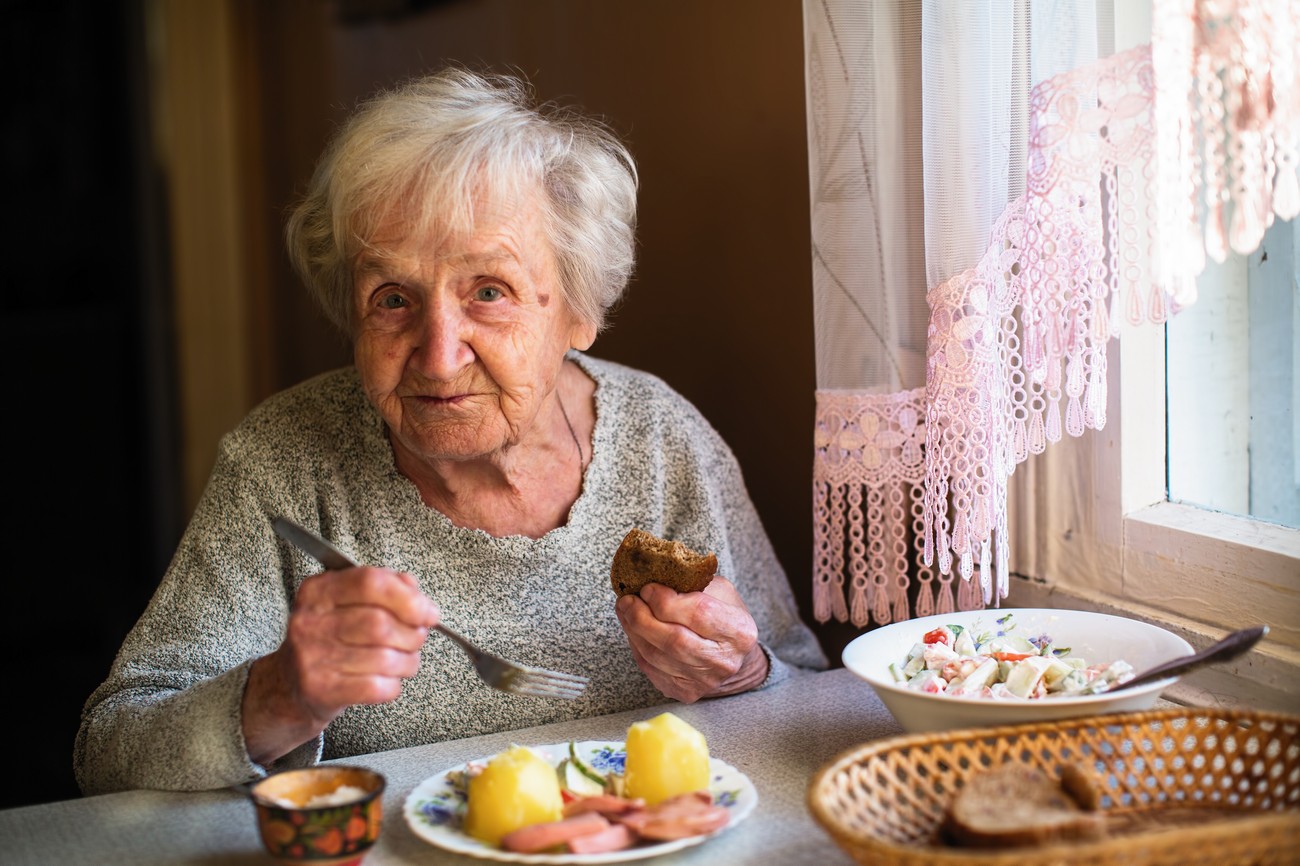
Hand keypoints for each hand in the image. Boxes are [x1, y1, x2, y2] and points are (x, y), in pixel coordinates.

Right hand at [242, 565, 439, 764]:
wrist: (288, 686)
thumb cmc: (330, 639)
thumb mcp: (347, 603)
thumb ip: (385, 588)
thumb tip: (418, 595)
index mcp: (319, 590)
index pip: (370, 582)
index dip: (408, 597)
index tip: (428, 612)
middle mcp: (310, 621)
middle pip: (380, 623)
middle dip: (412, 634)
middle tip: (416, 639)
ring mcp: (312, 657)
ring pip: (384, 657)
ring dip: (408, 662)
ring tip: (405, 661)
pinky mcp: (320, 689)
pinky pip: (376, 687)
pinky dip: (393, 685)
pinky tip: (388, 681)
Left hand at [614, 576, 767, 702]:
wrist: (729, 656)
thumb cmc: (722, 616)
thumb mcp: (719, 591)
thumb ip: (692, 583)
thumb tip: (652, 574)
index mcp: (739, 632)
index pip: (698, 614)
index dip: (667, 600)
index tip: (648, 588)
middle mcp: (723, 661)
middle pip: (674, 640)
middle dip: (643, 617)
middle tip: (627, 599)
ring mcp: (703, 681)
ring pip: (656, 656)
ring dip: (634, 630)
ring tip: (625, 609)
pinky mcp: (683, 691)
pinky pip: (650, 668)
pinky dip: (636, 645)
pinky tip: (633, 629)